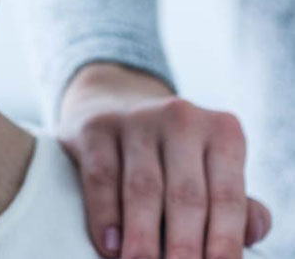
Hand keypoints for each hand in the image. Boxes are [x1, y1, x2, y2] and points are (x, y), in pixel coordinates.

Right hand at [59, 63, 270, 258]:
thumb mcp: (209, 165)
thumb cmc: (170, 150)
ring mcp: (135, 120)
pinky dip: (105, 216)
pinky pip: (101, 177)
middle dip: (183, 246)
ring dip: (142, 237)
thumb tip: (252, 233)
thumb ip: (233, 202)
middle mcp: (181, 119)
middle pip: (185, 194)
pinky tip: (110, 244)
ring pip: (142, 188)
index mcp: (221, 131)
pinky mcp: (96, 127)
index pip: (227, 196)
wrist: (115, 103)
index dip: (223, 240)